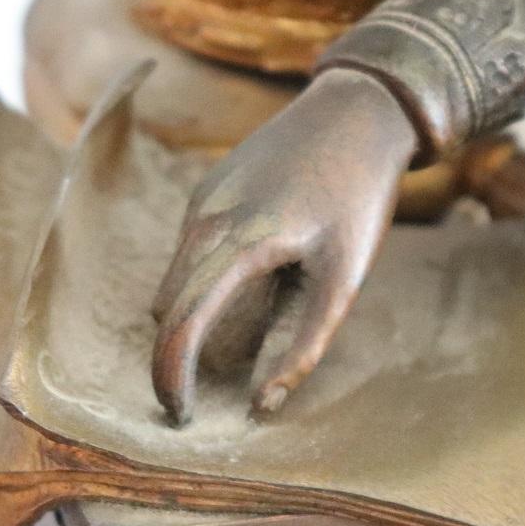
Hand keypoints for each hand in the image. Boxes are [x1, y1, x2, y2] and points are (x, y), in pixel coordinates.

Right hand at [151, 68, 419, 423]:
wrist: (357, 108)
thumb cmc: (359, 193)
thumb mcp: (347, 276)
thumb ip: (307, 344)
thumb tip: (265, 403)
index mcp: (240, 241)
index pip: (182, 324)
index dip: (172, 377)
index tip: (181, 417)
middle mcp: (206, 219)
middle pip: (165, 309)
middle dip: (171, 359)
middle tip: (193, 404)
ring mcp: (200, 202)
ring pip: (171, 283)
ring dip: (188, 320)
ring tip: (236, 337)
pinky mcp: (205, 191)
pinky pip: (186, 254)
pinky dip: (200, 285)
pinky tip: (249, 281)